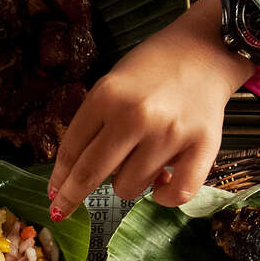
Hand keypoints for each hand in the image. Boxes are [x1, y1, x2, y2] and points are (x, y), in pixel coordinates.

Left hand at [47, 0, 252, 216]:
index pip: (72, 149)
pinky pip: (177, 193)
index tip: (54, 194)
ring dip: (128, 183)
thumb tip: (74, 173)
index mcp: (107, 96)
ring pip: (129, 187)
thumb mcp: (112, 84)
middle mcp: (136, 116)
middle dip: (71, 197)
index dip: (59, 178)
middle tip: (62, 210)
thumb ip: (94, 122)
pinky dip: (165, 197)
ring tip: (141, 162)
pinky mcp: (203, 146)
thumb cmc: (154, 68)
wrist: (206, 50)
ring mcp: (170, 134)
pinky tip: (161, 185)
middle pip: (91, 174)